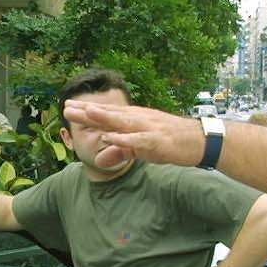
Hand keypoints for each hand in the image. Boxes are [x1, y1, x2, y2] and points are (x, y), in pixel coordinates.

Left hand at [61, 100, 203, 168]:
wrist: (200, 140)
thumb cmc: (170, 142)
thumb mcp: (140, 149)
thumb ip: (120, 152)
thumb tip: (100, 159)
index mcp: (134, 120)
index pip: (106, 115)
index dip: (87, 111)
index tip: (68, 106)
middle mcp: (138, 119)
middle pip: (109, 115)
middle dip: (88, 111)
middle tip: (67, 106)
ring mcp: (148, 128)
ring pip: (122, 122)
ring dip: (104, 117)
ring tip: (86, 112)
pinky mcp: (157, 140)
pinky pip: (138, 140)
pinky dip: (125, 138)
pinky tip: (111, 137)